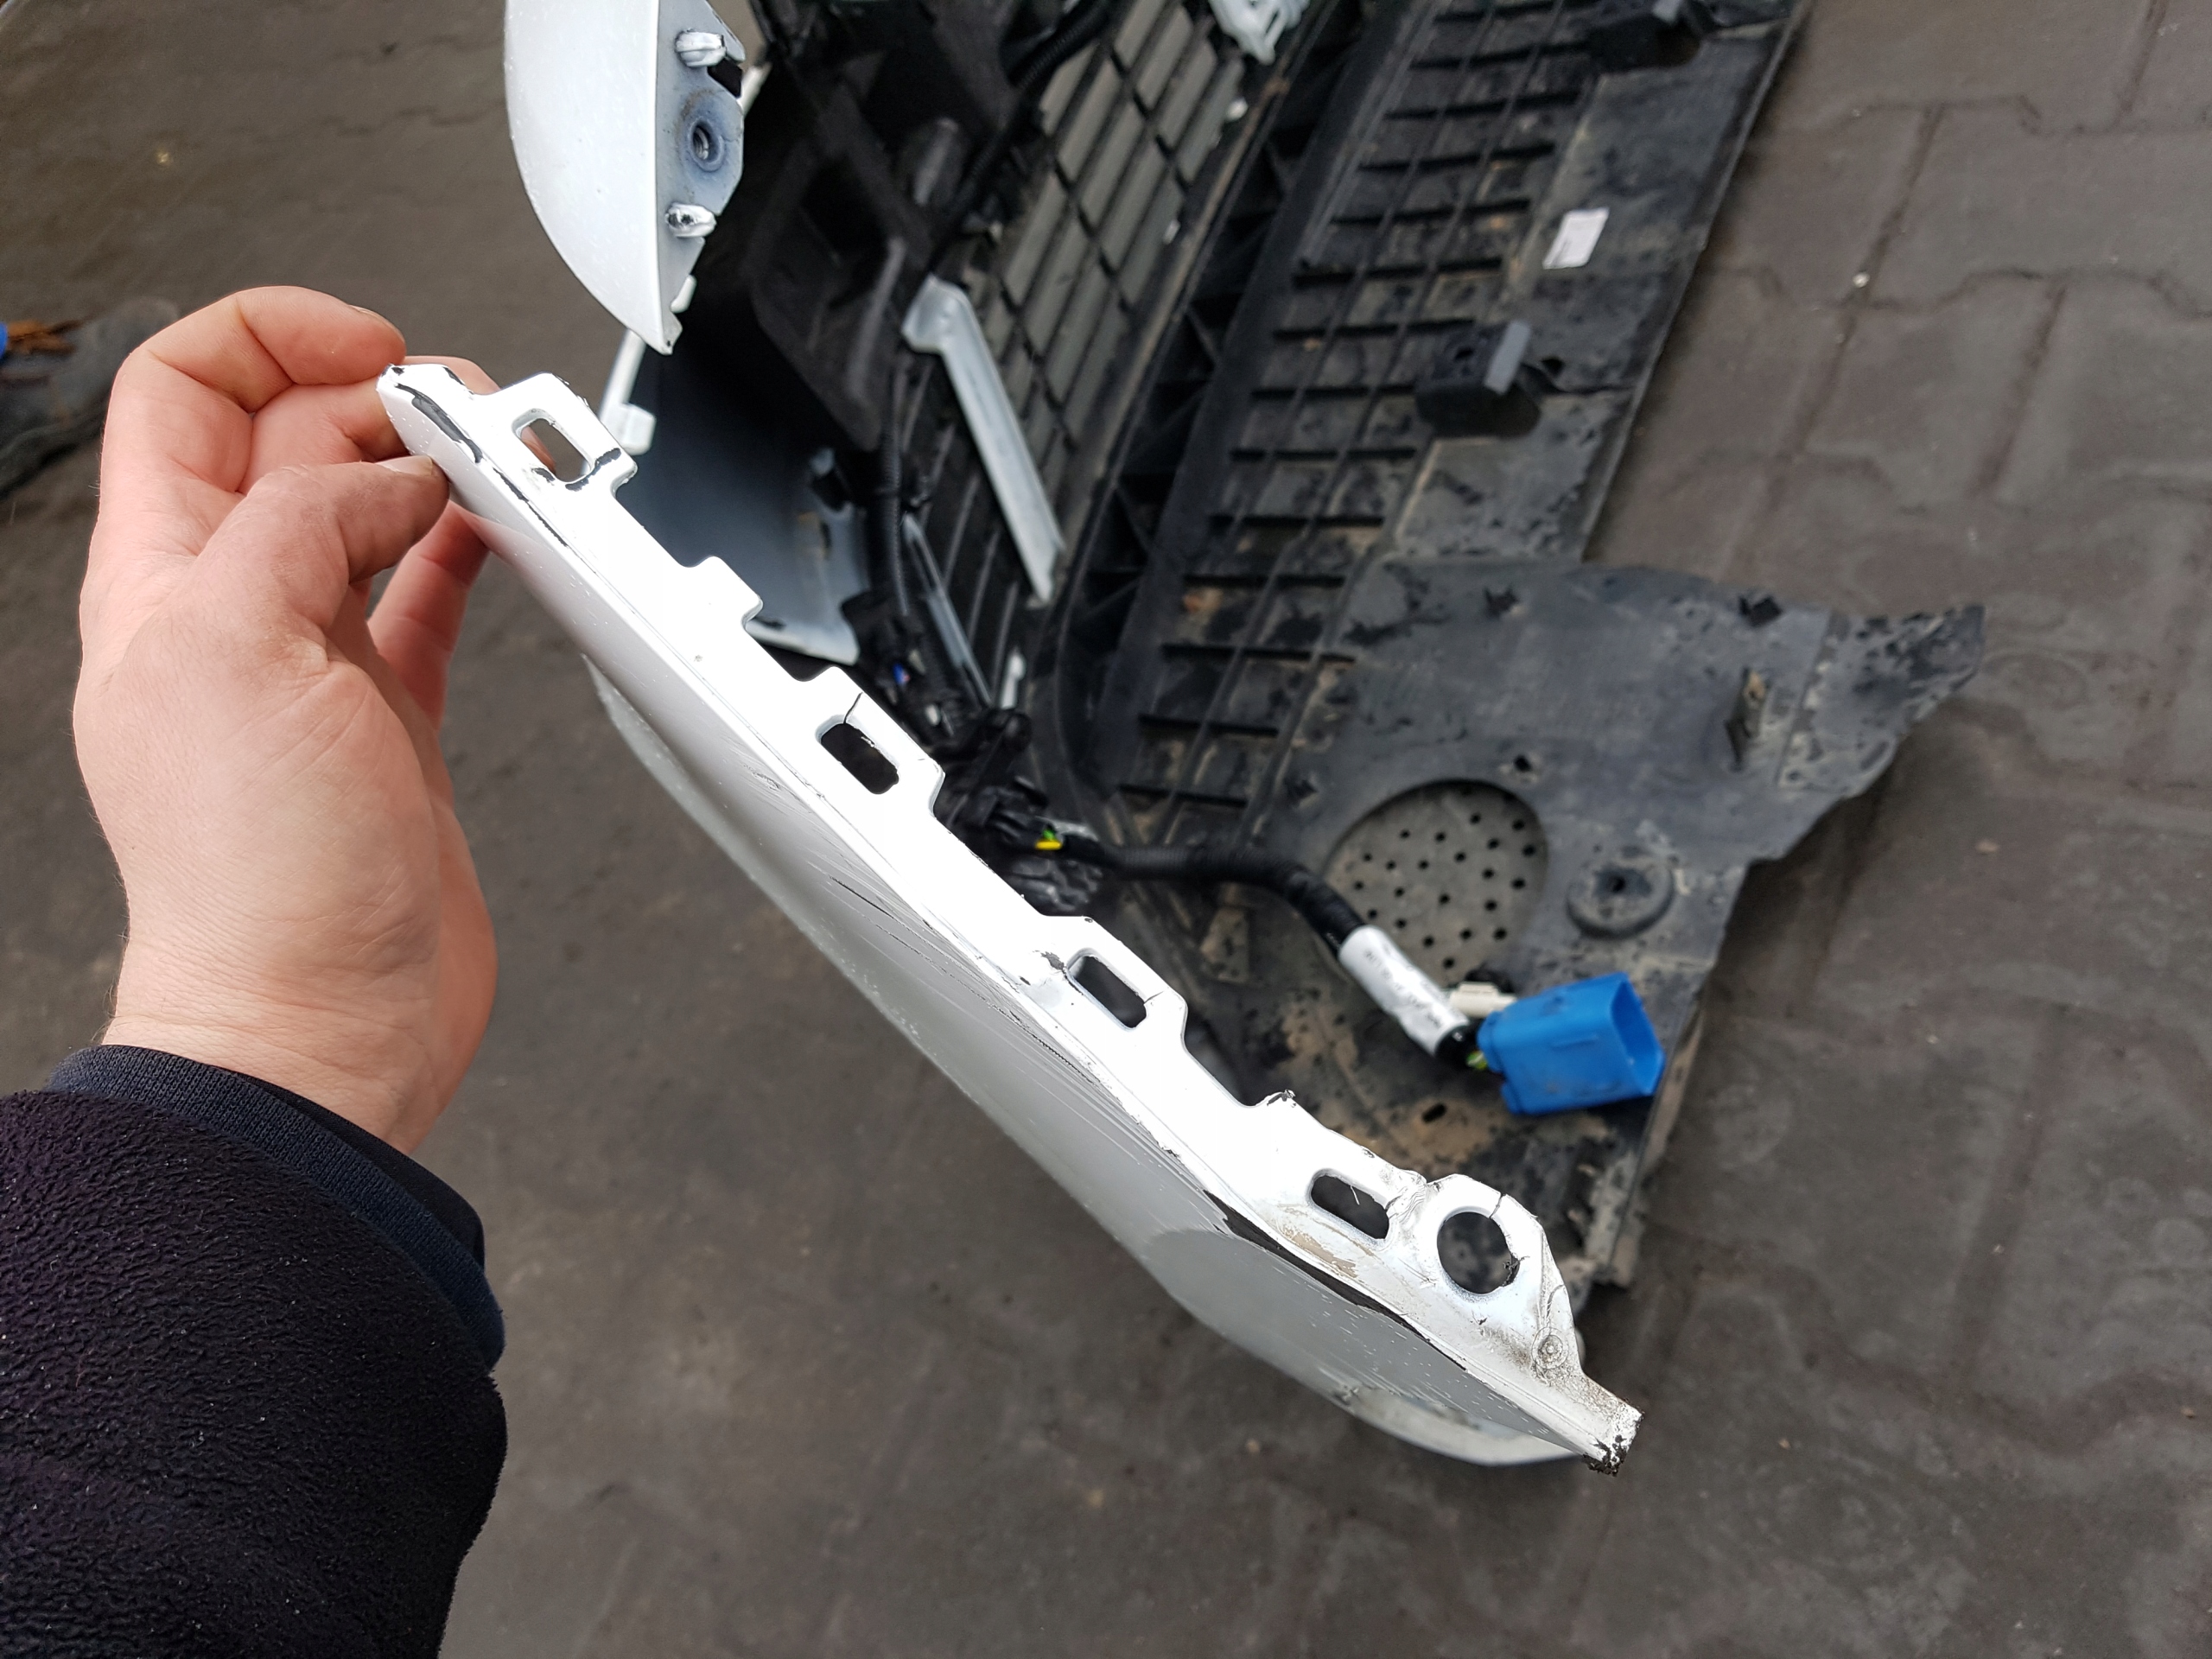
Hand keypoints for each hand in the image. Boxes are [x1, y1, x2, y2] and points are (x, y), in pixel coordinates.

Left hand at [76, 287, 497, 1149]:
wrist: (322, 1020)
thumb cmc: (255, 877)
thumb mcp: (241, 652)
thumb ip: (308, 530)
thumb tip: (393, 480)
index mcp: (162, 578)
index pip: (186, 396)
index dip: (271, 341)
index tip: (372, 347)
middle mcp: (232, 610)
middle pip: (292, 443)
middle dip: (376, 398)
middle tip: (463, 409)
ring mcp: (313, 664)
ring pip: (368, 515)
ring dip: (431, 470)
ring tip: (497, 458)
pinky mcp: (390, 720)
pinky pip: (427, 600)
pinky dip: (468, 554)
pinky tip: (502, 538)